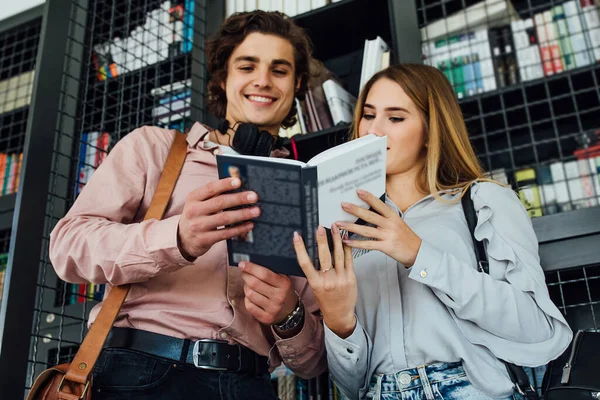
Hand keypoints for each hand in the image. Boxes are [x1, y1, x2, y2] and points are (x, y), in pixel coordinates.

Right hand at [177, 177, 259, 258]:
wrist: (182, 239)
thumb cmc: (197, 216)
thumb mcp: (199, 203)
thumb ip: (214, 195)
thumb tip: (238, 185)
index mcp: (193, 198)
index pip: (210, 188)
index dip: (225, 184)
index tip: (239, 181)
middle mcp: (194, 211)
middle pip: (219, 202)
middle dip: (239, 199)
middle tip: (254, 197)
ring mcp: (198, 226)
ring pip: (224, 218)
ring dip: (242, 214)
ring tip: (256, 211)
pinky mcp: (204, 239)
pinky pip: (225, 233)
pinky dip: (239, 229)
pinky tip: (250, 225)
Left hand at [240, 261, 297, 325]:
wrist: (290, 310)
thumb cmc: (283, 290)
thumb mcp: (282, 278)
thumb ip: (270, 271)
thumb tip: (250, 263)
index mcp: (284, 284)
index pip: (264, 274)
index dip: (251, 268)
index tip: (242, 263)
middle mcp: (279, 297)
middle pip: (254, 284)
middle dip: (246, 276)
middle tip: (244, 273)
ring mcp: (273, 309)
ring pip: (250, 294)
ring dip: (246, 287)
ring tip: (249, 285)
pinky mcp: (266, 318)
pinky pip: (249, 306)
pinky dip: (247, 299)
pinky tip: (251, 296)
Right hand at [293, 224, 356, 338]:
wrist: (339, 315)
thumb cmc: (325, 300)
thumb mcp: (315, 287)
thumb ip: (315, 271)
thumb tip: (312, 250)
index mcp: (315, 283)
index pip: (305, 263)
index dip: (300, 248)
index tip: (296, 236)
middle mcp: (328, 280)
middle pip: (324, 256)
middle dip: (322, 240)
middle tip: (320, 227)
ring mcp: (341, 278)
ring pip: (338, 255)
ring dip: (336, 239)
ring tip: (335, 227)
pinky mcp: (351, 277)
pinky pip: (349, 259)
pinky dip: (347, 247)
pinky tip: (345, 238)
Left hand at [336, 189, 421, 266]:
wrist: (417, 252)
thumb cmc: (406, 237)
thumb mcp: (398, 223)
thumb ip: (385, 217)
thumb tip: (370, 209)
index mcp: (393, 217)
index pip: (379, 205)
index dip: (369, 197)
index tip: (358, 191)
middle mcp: (390, 225)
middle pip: (370, 216)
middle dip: (355, 210)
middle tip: (343, 205)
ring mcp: (387, 236)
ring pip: (366, 230)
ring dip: (351, 226)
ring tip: (339, 224)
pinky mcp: (385, 247)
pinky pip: (368, 244)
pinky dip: (356, 243)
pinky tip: (346, 241)